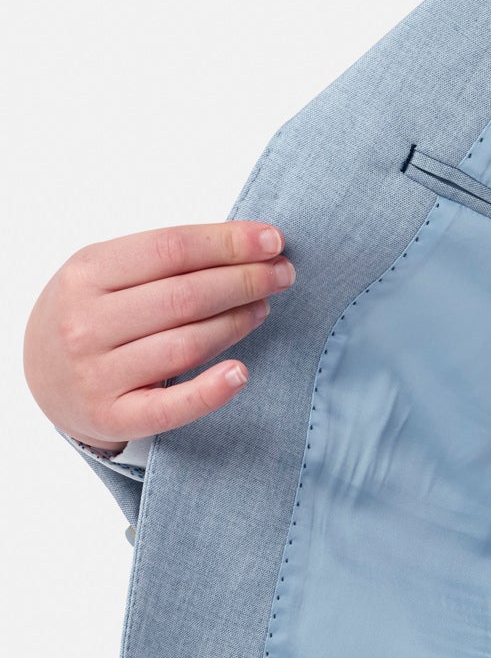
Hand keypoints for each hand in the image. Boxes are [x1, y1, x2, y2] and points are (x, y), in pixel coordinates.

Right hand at [23, 222, 295, 451]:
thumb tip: (247, 244)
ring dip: (236, 323)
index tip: (273, 240)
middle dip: (245, 281)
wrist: (41, 371)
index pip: (172, 249)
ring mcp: (96, 373)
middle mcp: (86, 323)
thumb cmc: (92, 311)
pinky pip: (170, 407)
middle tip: (283, 274)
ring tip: (263, 308)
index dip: (228, 243)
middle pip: (185, 296)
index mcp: (87, 272)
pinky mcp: (112, 416)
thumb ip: (164, 257)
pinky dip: (210, 392)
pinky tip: (241, 372)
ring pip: (185, 345)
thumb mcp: (106, 269)